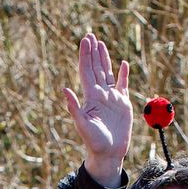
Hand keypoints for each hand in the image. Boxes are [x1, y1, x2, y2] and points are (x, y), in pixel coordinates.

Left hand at [64, 31, 134, 187]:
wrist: (108, 153)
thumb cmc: (94, 142)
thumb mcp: (82, 125)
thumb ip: (74, 107)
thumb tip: (64, 89)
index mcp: (90, 97)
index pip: (87, 71)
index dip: (85, 55)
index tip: (85, 40)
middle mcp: (100, 94)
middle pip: (96, 68)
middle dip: (93, 52)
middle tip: (90, 35)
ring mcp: (112, 98)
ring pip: (107, 73)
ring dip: (104, 58)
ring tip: (101, 44)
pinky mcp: (123, 104)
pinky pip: (123, 85)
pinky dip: (123, 74)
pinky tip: (123, 64)